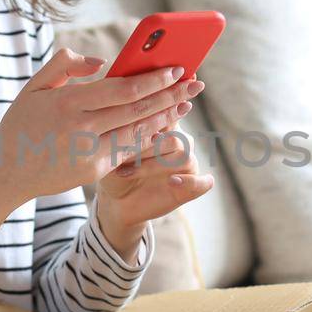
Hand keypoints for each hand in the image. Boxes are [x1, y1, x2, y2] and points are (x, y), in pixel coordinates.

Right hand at [0, 49, 205, 207]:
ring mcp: (90, 152)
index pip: (122, 88)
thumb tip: (100, 61)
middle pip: (138, 109)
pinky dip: (150, 135)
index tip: (175, 68)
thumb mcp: (35, 86)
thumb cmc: (22, 123)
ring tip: (187, 102)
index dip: (153, 79)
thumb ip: (65, 65)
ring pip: (138, 131)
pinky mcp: (95, 171)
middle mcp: (83, 128)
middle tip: (195, 83)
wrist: (7, 172)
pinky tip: (165, 124)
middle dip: (170, 94)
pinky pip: (129, 149)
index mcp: (69, 103)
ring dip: (166, 116)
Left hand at [93, 106, 215, 231]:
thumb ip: (118, 132)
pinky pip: (202, 183)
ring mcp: (187, 164)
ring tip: (127, 172)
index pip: (167, 111)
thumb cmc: (111, 169)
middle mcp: (180, 141)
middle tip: (120, 154)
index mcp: (163, 125)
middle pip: (174, 135)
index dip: (157, 114)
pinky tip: (172, 181)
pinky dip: (190, 182)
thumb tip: (113, 115)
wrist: (116, 201)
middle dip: (145, 145)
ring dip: (154, 165)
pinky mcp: (191, 187)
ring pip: (183, 156)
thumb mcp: (109, 150)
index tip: (134, 123)